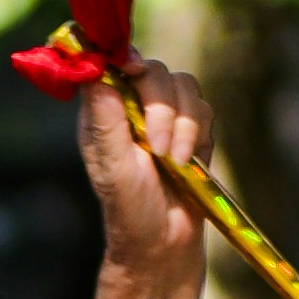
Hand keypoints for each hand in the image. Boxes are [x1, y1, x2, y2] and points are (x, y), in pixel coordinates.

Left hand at [73, 56, 216, 286]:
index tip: (134, 68)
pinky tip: (187, 161)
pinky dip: (198, 133)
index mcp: (102, 110)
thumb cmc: (129, 208)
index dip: (124, 55)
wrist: (165, 242)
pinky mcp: (191, 127)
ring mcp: (162, 114)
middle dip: (160, 106)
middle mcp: (131, 105)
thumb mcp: (112, 165)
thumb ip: (105, 118)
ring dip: (182, 123)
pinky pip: (203, 107)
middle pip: (153, 69)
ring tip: (172, 161)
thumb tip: (94, 69)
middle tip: (156, 147)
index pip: (111, 62)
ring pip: (183, 85)